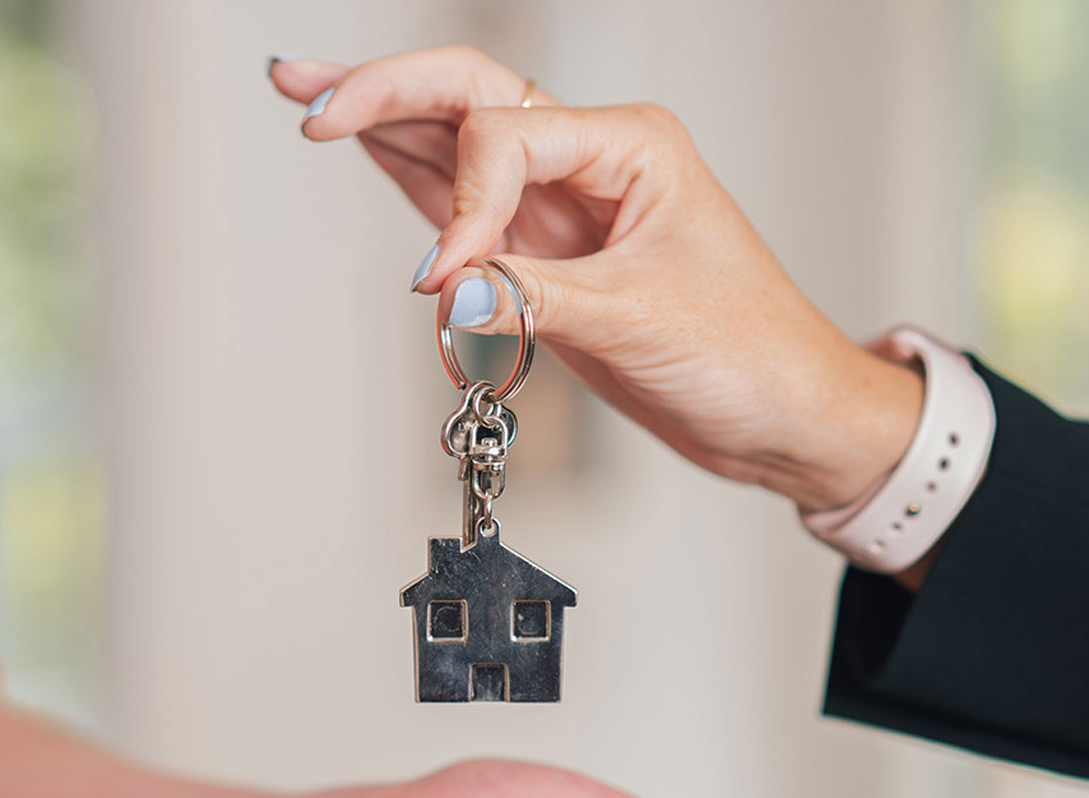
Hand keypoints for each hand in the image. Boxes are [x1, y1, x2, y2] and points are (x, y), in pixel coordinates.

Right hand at [270, 48, 923, 512]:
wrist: (782, 416)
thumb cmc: (751, 353)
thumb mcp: (642, 320)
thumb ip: (537, 298)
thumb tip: (451, 288)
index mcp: (630, 144)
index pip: (506, 138)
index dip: (463, 206)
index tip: (447, 281)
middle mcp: (591, 160)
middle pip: (470, 97)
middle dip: (385, 90)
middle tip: (306, 95)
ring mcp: (563, 208)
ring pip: (456, 145)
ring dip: (382, 124)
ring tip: (307, 100)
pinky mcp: (546, 258)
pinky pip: (463, 209)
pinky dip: (411, 188)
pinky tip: (366, 151)